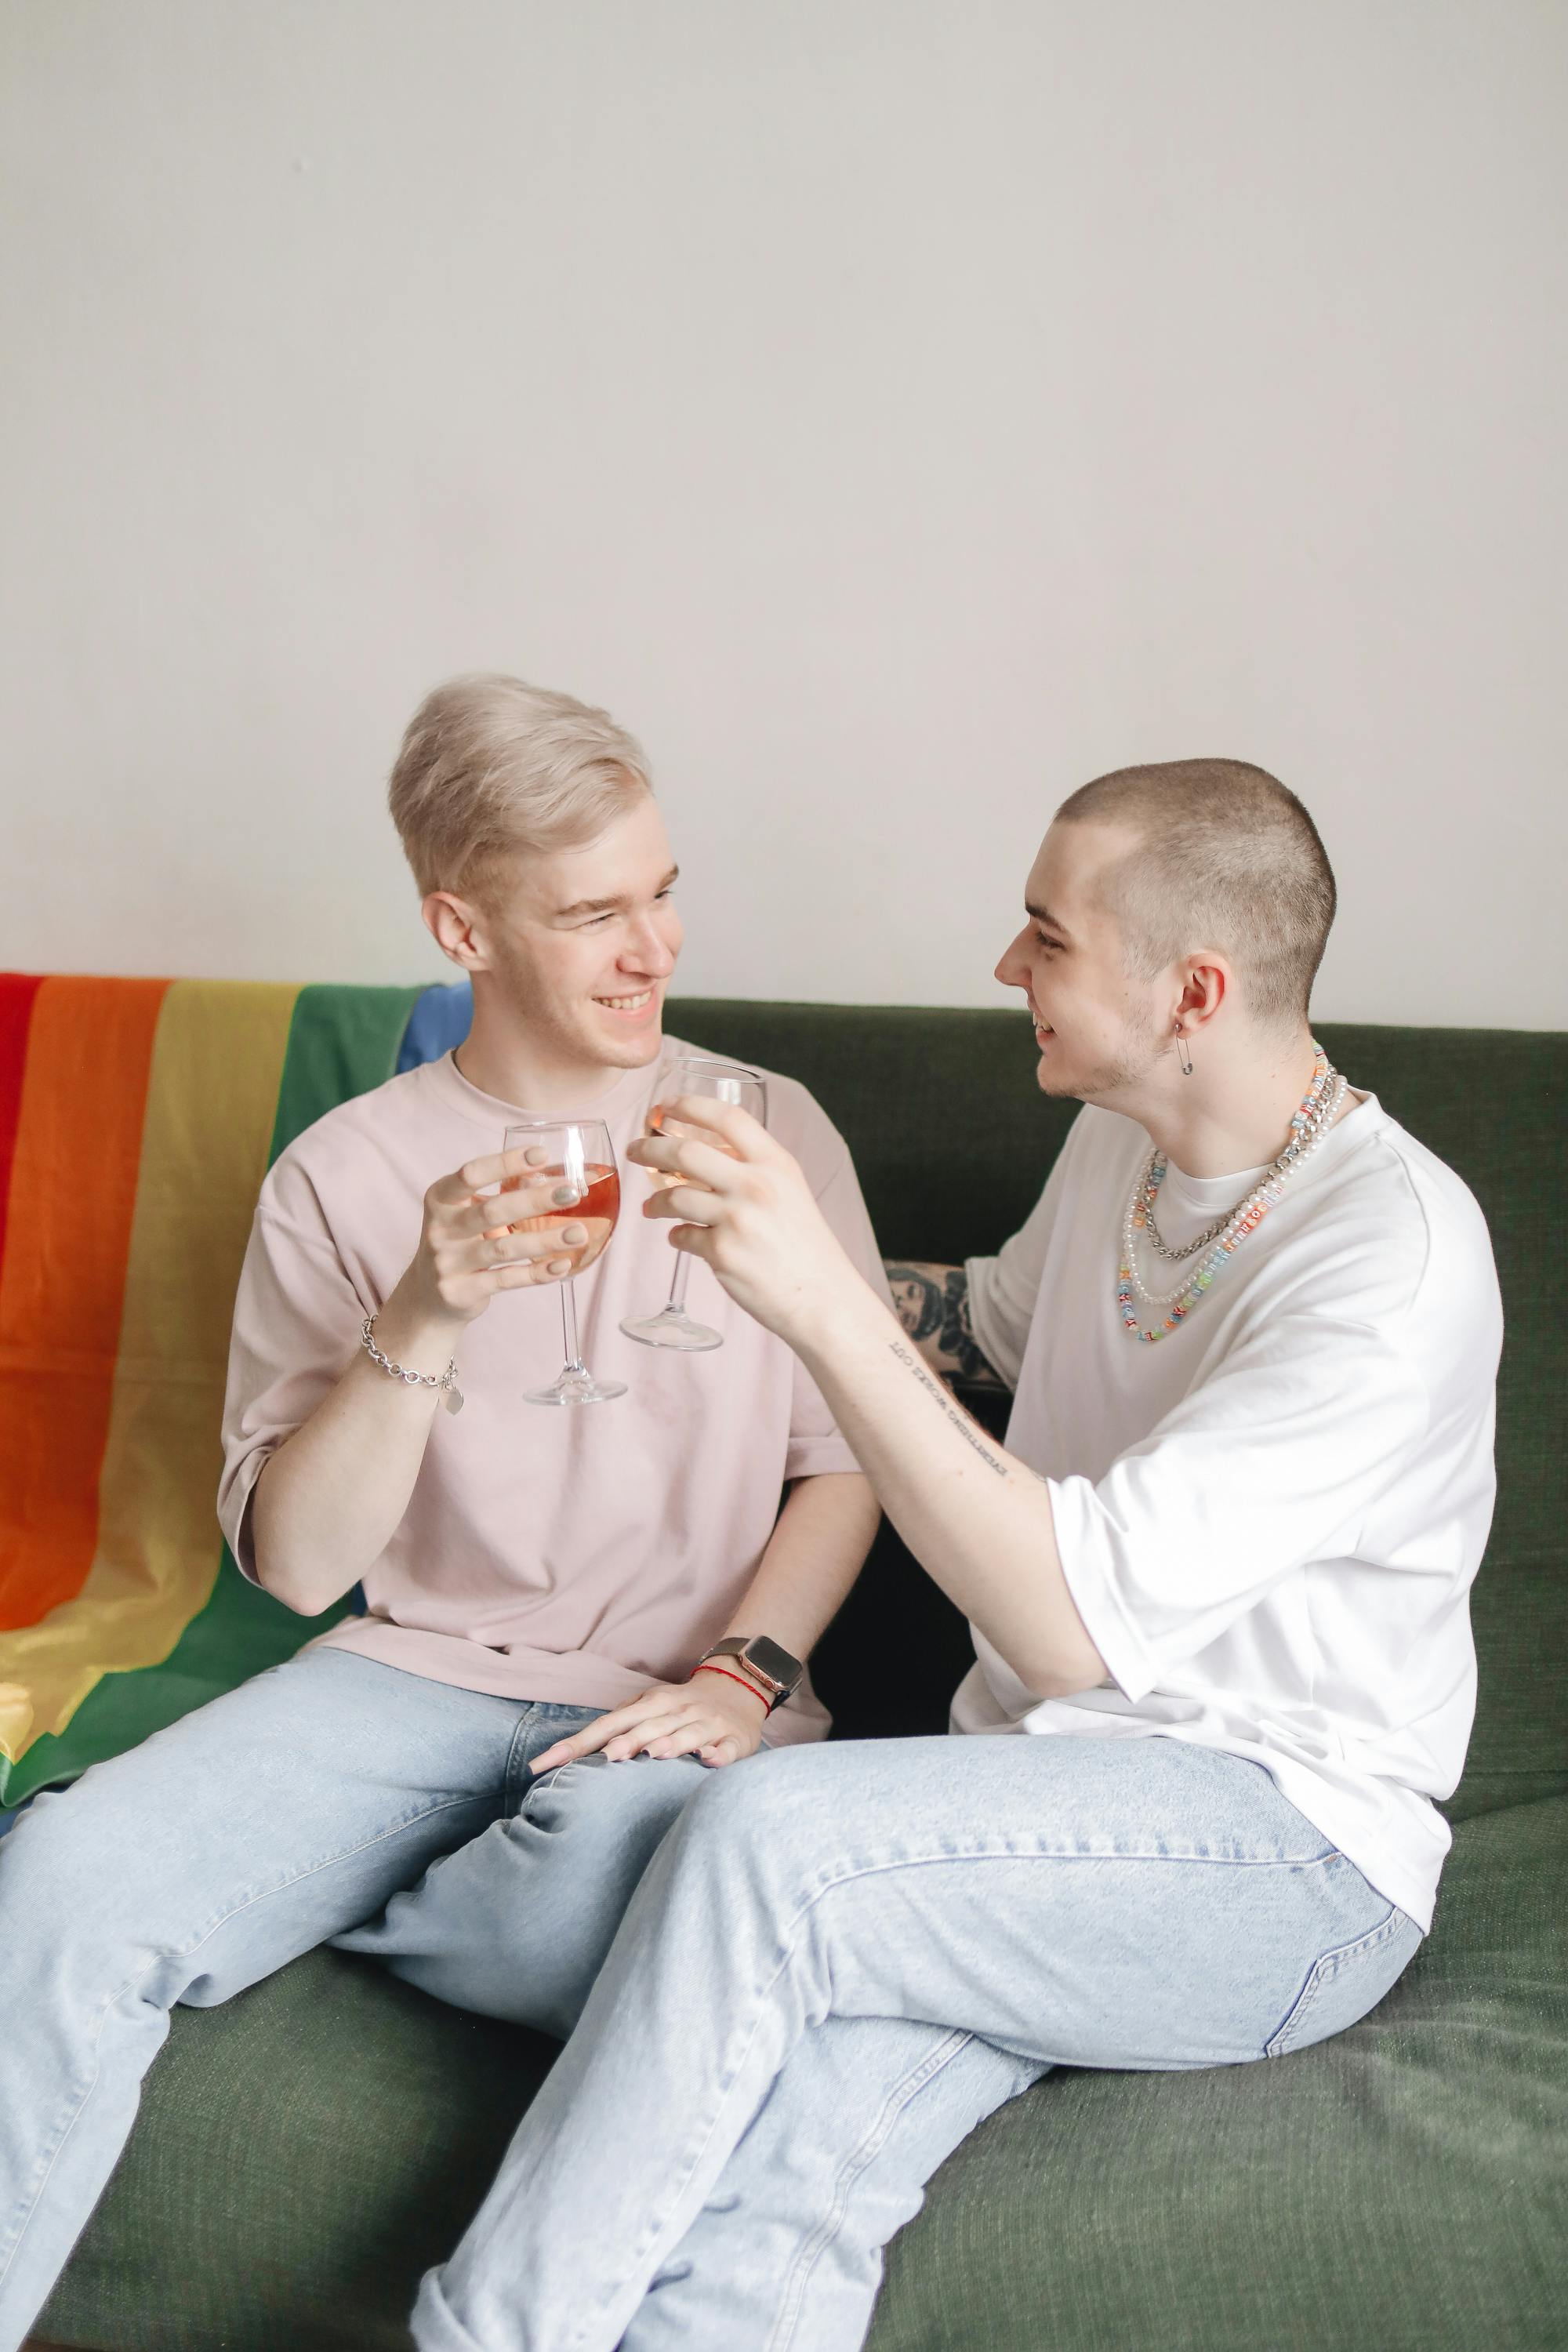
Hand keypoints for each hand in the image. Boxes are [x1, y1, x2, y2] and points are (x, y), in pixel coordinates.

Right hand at [386, 1145, 590, 1339]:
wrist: (428, 1296)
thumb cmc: (458, 1242)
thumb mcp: (464, 1214)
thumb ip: (499, 1198)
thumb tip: (556, 1180)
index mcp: (440, 1199)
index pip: (471, 1174)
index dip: (506, 1163)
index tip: (542, 1155)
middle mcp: (439, 1229)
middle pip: (492, 1210)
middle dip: (535, 1200)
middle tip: (572, 1193)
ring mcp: (447, 1263)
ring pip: (504, 1248)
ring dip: (545, 1240)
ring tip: (578, 1233)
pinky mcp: (460, 1292)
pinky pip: (506, 1280)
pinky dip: (537, 1272)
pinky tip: (562, 1264)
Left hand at [530, 1671, 768, 1773]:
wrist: (737, 1687)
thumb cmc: (679, 1708)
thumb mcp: (648, 1710)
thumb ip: (618, 1729)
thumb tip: (575, 1755)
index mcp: (650, 1705)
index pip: (607, 1725)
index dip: (577, 1745)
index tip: (543, 1764)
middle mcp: (676, 1710)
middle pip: (647, 1727)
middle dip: (627, 1741)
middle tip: (605, 1757)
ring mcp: (706, 1724)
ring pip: (687, 1733)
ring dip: (670, 1742)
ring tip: (653, 1753)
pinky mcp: (734, 1739)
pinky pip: (726, 1748)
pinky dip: (717, 1754)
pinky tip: (709, 1760)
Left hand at [627, 1098, 858, 1345]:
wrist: (822, 1297)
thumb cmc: (807, 1248)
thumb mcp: (791, 1192)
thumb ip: (755, 1170)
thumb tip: (704, 1156)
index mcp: (776, 1164)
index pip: (727, 1117)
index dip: (690, 1106)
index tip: (664, 1106)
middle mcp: (756, 1186)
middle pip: (685, 1152)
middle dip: (650, 1148)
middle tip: (636, 1150)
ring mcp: (737, 1219)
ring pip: (674, 1196)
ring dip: (656, 1201)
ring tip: (652, 1207)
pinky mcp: (721, 1252)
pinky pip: (682, 1235)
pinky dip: (676, 1235)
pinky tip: (681, 1237)